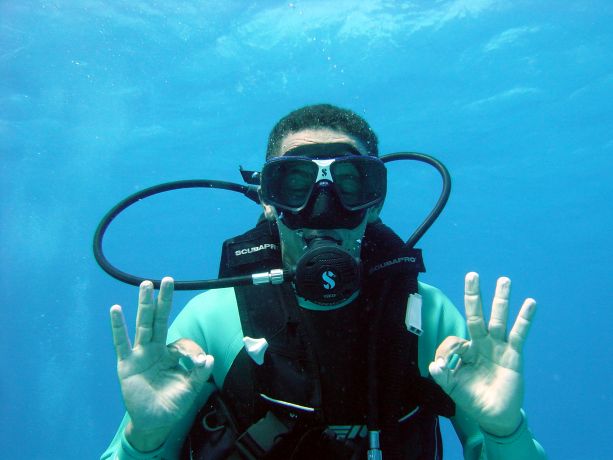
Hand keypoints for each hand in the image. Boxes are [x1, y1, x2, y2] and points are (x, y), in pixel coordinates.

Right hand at [110, 277, 213, 450]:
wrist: (154, 422)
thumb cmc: (172, 404)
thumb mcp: (190, 389)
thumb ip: (199, 373)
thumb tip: (209, 358)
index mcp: (170, 354)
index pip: (179, 340)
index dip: (190, 350)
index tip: (199, 361)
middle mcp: (154, 349)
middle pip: (159, 320)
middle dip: (163, 301)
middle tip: (167, 280)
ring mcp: (139, 355)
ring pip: (143, 325)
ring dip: (144, 305)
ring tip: (145, 285)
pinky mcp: (126, 364)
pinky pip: (121, 343)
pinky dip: (118, 327)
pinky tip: (116, 309)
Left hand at [428, 272, 536, 436]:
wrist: (494, 416)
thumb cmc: (473, 399)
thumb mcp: (452, 387)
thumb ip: (442, 375)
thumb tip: (433, 364)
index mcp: (466, 350)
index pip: (455, 339)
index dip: (448, 349)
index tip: (442, 364)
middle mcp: (482, 344)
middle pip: (477, 315)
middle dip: (474, 296)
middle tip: (472, 275)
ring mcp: (498, 347)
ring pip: (498, 319)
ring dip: (501, 300)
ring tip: (504, 280)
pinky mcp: (514, 355)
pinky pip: (519, 334)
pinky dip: (525, 318)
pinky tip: (530, 303)